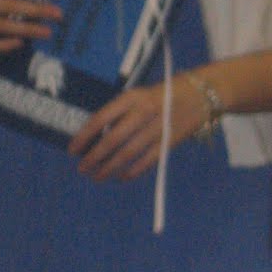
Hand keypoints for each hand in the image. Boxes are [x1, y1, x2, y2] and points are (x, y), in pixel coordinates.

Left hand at [69, 74, 210, 181]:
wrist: (199, 95)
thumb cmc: (161, 95)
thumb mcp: (138, 95)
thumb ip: (120, 113)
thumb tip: (95, 136)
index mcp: (131, 98)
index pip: (101, 118)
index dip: (84, 136)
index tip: (72, 149)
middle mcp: (143, 112)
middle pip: (112, 140)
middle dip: (94, 157)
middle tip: (82, 168)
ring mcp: (157, 128)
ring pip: (127, 154)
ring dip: (109, 168)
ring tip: (97, 176)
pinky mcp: (169, 142)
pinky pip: (146, 161)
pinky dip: (132, 171)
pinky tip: (120, 177)